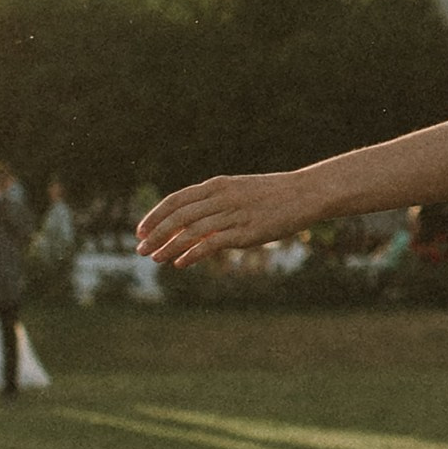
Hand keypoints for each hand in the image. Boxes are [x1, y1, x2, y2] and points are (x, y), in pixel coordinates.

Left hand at [136, 174, 309, 267]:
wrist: (306, 193)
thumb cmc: (273, 195)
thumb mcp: (240, 191)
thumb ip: (216, 204)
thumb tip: (195, 224)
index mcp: (217, 185)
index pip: (176, 200)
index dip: (155, 216)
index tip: (141, 231)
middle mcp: (222, 197)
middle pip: (178, 216)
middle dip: (156, 233)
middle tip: (141, 249)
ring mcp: (234, 214)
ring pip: (191, 231)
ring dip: (169, 246)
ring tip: (156, 259)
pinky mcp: (246, 232)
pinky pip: (212, 243)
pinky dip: (192, 254)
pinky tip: (180, 263)